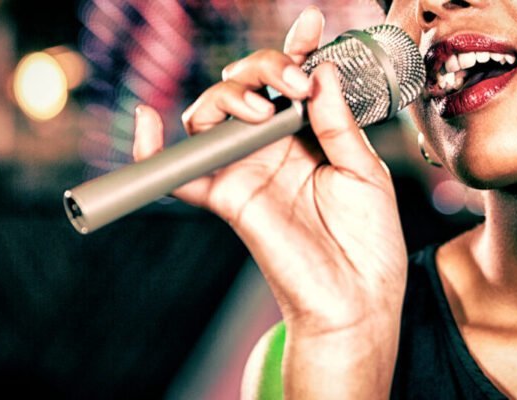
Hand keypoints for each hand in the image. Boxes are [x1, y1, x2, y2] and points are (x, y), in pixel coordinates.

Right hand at [133, 7, 406, 397]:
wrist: (358, 297)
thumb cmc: (369, 240)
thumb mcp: (365, 171)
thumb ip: (338, 123)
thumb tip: (320, 73)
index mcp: (310, 137)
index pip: (292, 83)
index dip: (295, 51)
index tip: (309, 24)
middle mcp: (274, 148)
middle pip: (246, 87)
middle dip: (264, 68)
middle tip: (295, 83)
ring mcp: (247, 171)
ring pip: (212, 115)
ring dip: (228, 96)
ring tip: (262, 108)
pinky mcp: (227, 199)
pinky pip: (181, 173)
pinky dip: (154, 150)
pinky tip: (147, 121)